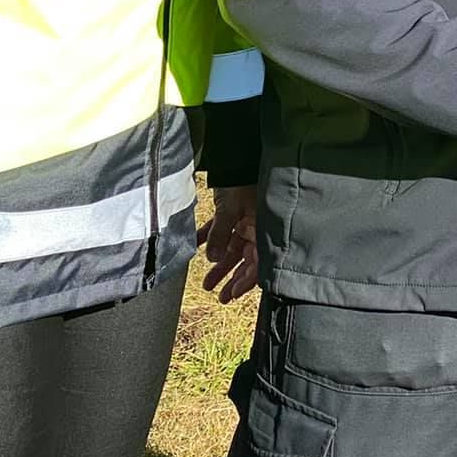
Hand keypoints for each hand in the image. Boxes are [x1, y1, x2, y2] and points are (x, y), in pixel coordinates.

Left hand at [199, 185, 259, 303]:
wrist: (234, 160)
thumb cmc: (240, 184)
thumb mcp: (229, 212)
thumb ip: (220, 236)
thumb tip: (211, 259)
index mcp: (260, 232)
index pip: (257, 264)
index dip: (245, 281)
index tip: (231, 294)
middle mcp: (253, 231)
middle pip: (243, 261)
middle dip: (231, 279)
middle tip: (221, 296)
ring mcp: (242, 223)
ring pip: (229, 250)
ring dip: (218, 266)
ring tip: (206, 284)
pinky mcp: (229, 215)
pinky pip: (218, 232)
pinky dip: (208, 240)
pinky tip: (196, 249)